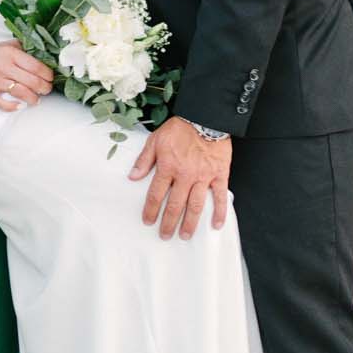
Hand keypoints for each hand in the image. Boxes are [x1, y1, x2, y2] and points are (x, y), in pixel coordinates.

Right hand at [0, 40, 53, 111]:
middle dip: (44, 88)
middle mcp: (4, 67)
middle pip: (31, 81)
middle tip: (47, 90)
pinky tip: (19, 106)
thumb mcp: (8, 45)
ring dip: (33, 98)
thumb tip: (44, 54)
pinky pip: (1, 103)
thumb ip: (24, 48)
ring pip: (20, 92)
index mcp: (11, 54)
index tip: (50, 78)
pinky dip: (12, 107)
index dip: (47, 74)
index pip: (35, 66)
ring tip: (37, 100)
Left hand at [129, 118, 230, 239]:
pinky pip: (220, 196)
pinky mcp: (219, 174)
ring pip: (195, 205)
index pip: (156, 194)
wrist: (206, 117)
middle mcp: (185, 175)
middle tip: (165, 235)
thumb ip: (144, 160)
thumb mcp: (156, 139)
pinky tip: (216, 225)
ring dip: (190, 223)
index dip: (150, 209)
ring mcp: (204, 176)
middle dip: (168, 223)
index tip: (147, 221)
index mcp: (168, 167)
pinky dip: (219, 212)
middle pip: (175, 205)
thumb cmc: (180, 127)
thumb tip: (133, 176)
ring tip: (185, 236)